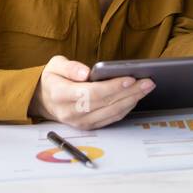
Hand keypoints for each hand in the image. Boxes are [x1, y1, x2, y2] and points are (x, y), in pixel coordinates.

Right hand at [28, 55, 153, 128]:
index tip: (130, 78)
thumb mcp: (55, 65)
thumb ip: (69, 67)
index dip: (112, 87)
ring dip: (132, 100)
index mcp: (60, 95)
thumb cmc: (53, 78)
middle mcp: (70, 112)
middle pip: (105, 103)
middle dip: (129, 92)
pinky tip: (136, 97)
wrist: (45, 99)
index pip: (90, 93)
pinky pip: (111, 119)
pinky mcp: (88, 126)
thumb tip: (86, 72)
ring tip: (147, 87)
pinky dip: (126, 108)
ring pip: (111, 113)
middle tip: (148, 81)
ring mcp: (79, 122)